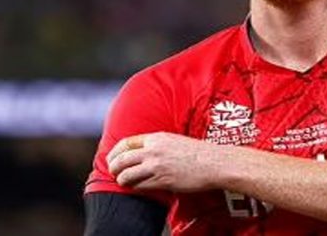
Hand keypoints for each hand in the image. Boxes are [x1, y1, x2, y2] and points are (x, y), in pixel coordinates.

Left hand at [107, 132, 222, 192]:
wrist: (213, 162)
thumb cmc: (198, 152)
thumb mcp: (174, 140)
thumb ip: (157, 144)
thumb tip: (143, 151)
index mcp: (156, 138)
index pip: (126, 143)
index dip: (115, 152)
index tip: (113, 158)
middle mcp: (154, 150)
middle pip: (122, 159)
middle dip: (114, 167)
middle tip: (113, 172)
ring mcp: (157, 166)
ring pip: (127, 174)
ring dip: (122, 179)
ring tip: (123, 181)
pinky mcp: (163, 180)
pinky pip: (140, 186)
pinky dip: (135, 187)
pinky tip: (136, 187)